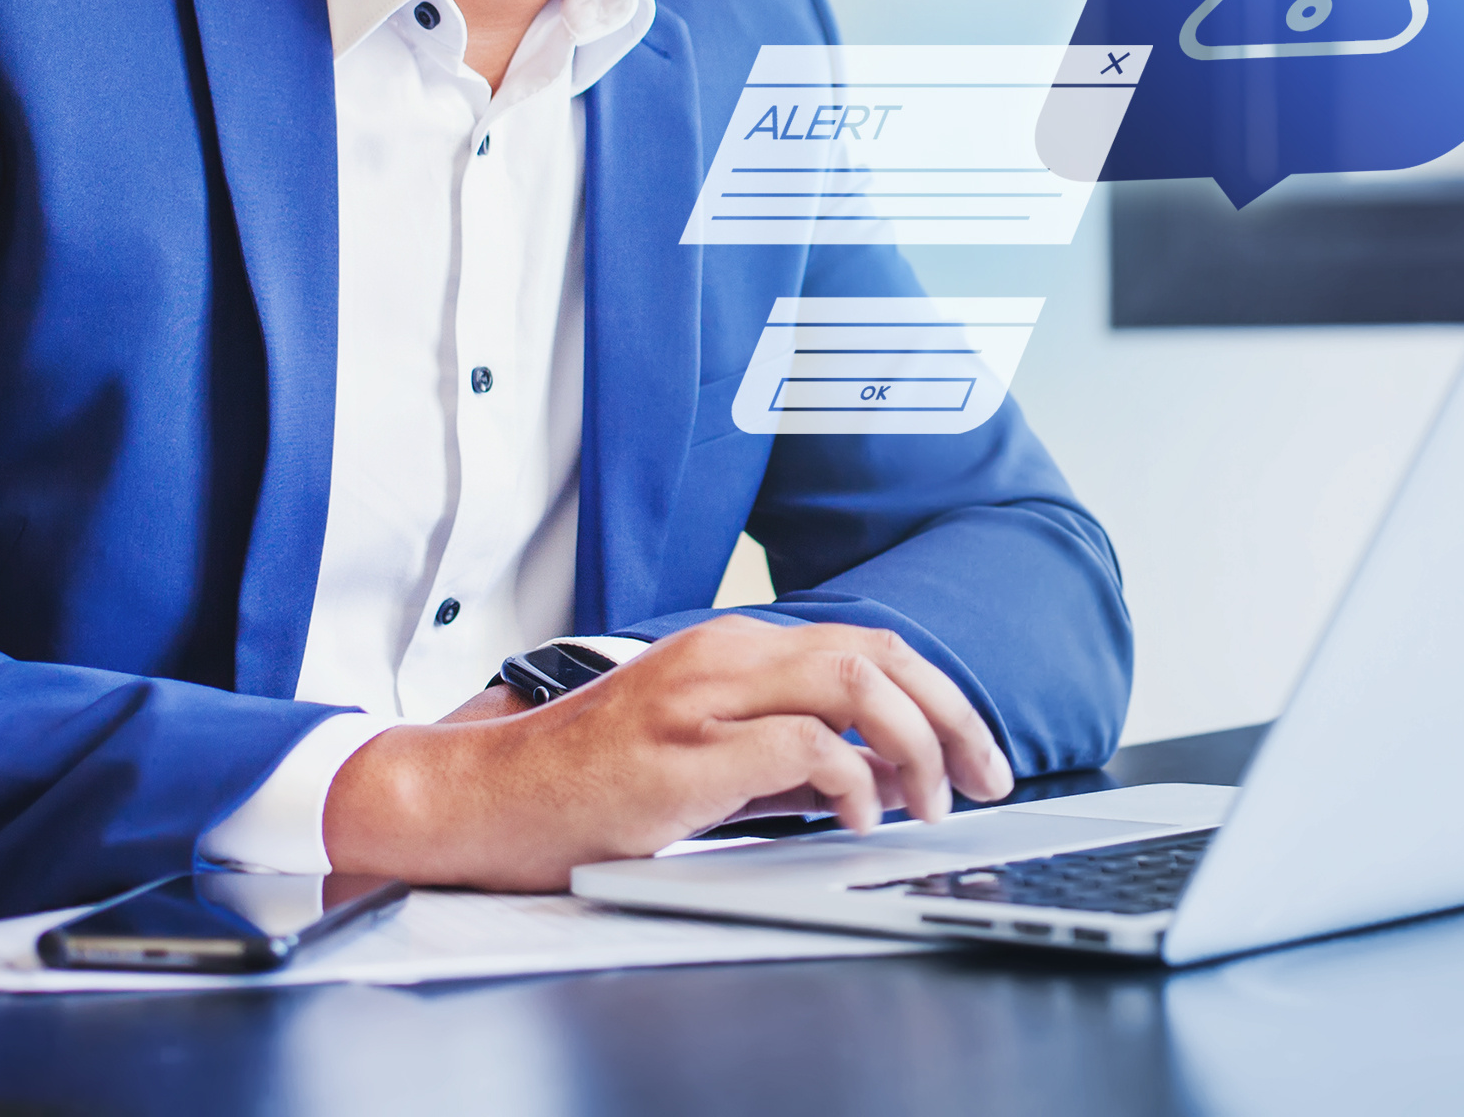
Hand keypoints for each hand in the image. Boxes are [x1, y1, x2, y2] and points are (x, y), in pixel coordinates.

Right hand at [320, 616, 1014, 888]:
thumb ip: (781, 756)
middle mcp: (724, 655)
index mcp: (731, 649)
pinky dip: (852, 779)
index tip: (974, 755)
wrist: (479, 799)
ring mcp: (703, 696)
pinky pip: (805, 746)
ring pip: (854, 682)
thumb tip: (874, 777)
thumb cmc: (582, 785)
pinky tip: (858, 816)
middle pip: (878, 654)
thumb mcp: (699, 754)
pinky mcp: (685, 751)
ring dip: (912, 744)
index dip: (937, 698)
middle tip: (984, 778)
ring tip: (927, 803)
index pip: (867, 646)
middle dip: (950, 715)